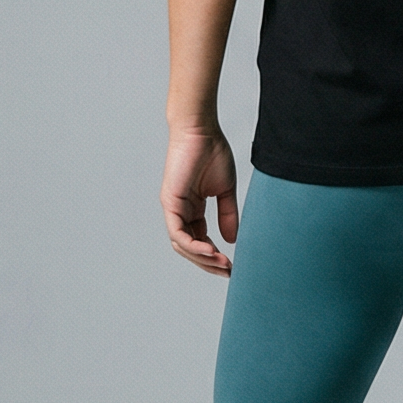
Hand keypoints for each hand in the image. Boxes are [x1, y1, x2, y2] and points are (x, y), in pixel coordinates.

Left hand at [162, 127, 239, 276]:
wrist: (202, 131)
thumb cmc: (213, 152)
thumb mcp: (225, 191)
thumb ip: (228, 214)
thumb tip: (232, 240)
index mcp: (193, 209)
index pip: (201, 240)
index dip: (215, 256)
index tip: (232, 266)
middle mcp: (180, 211)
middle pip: (190, 248)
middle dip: (209, 263)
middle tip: (228, 271)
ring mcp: (173, 208)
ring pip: (182, 245)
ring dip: (202, 258)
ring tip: (223, 263)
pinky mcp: (170, 203)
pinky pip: (178, 233)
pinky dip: (194, 245)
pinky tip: (211, 250)